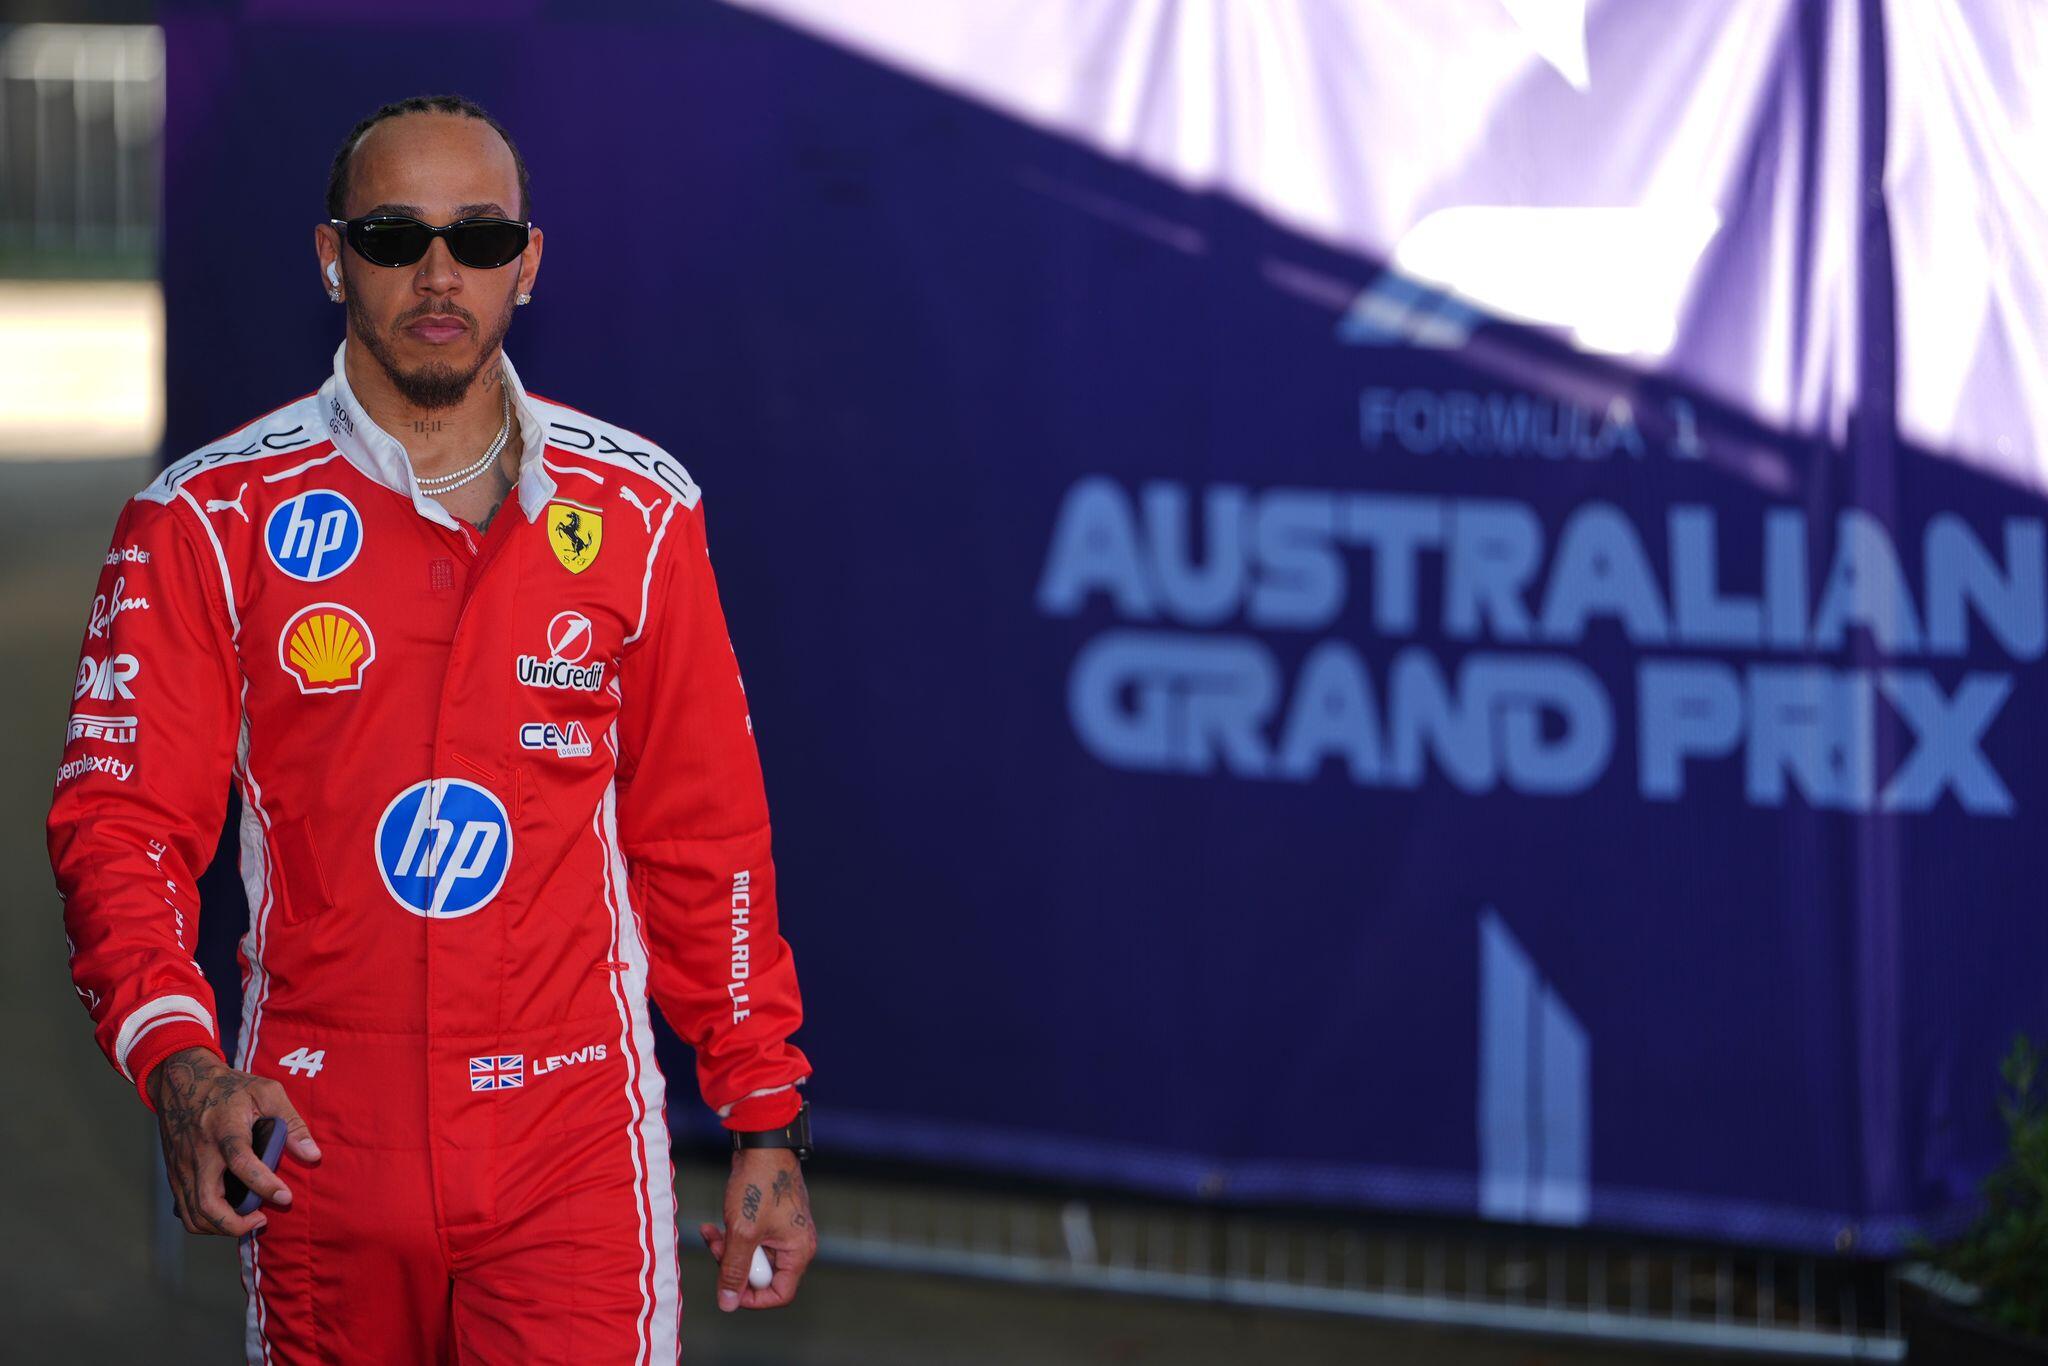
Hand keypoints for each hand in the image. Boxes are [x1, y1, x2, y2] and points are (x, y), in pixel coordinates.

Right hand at [146, 1046, 321, 1236]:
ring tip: (248, 1221)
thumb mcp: (266, 1091)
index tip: (285, 1196)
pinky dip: (205, 1221)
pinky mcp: (175, 1175)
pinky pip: (185, 1210)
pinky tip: (228, 1214)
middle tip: (262, 1219)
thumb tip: (313, 1154)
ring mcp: (183, 1168)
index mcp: (224, 1130)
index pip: (241, 1162)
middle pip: (208, 1203)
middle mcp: (199, 1154)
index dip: (263, 1184)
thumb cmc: (230, 1087)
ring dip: (221, 1227)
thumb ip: (292, 1122)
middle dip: (235, 1224)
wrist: (182, 1082)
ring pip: (193, 1214)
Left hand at [698, 1147, 815, 1311]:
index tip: (728, 1288)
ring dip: (729, 1250)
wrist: (762, 1145)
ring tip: (714, 1233)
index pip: (779, 1293)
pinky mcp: (770, 1220)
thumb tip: (728, 1303)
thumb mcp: (742, 1232)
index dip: (752, 1298)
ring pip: (751, 1257)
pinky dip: (732, 1236)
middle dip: (734, 1265)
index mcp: (799, 1250)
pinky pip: (750, 1241)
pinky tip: (716, 1225)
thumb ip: (734, 1270)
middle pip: (762, 1275)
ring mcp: (783, 1232)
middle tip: (718, 1248)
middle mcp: (795, 1244)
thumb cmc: (759, 1183)